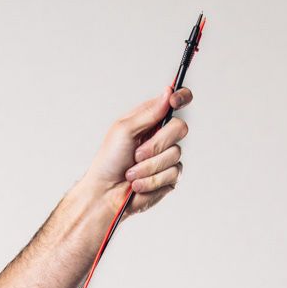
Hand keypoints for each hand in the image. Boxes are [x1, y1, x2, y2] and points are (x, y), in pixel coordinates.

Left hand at [82, 84, 192, 216]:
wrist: (105, 194)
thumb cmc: (109, 161)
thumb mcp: (123, 130)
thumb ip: (148, 113)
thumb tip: (167, 93)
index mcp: (151, 120)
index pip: (175, 101)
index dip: (181, 96)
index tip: (175, 101)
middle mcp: (162, 136)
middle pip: (180, 127)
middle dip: (156, 144)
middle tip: (136, 154)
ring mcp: (168, 157)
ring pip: (175, 154)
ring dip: (148, 167)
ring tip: (131, 174)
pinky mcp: (170, 178)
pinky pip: (172, 174)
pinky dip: (151, 181)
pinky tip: (138, 185)